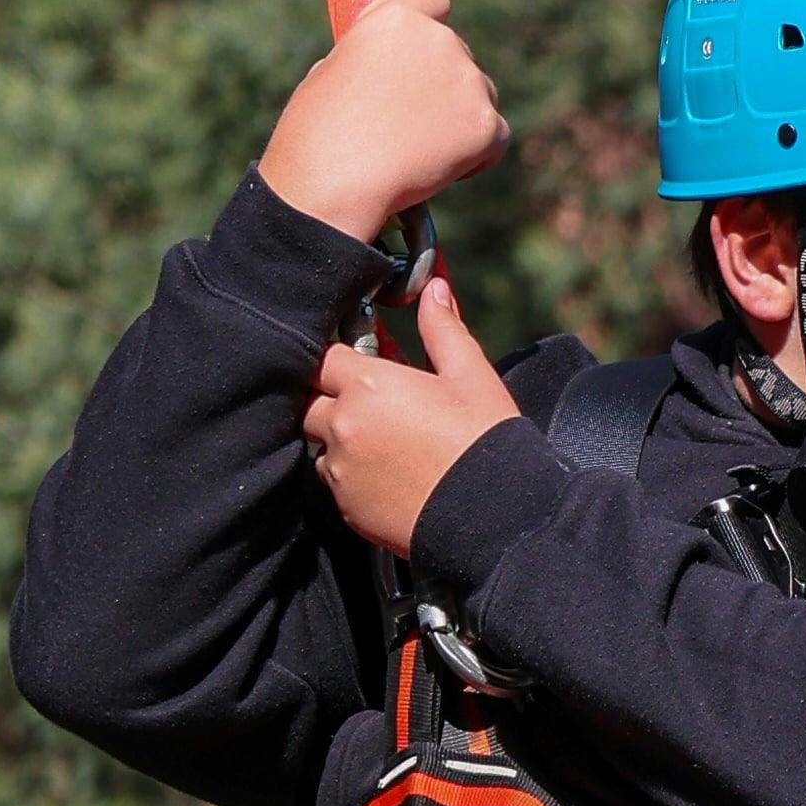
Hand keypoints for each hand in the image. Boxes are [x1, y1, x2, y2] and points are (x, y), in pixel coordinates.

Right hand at [259, 0, 510, 242]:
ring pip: (480, 94)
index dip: (426, 27)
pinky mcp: (485, 123)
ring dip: (460, 117)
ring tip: (418, 152)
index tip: (414, 56)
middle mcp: (438, 39)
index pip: (433, 2)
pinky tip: (442, 172)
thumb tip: (388, 73)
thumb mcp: (330, 72)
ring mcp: (467, 80)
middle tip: (409, 124)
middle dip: (442, 83)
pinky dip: (477, 154)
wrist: (333, 184)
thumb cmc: (316, 135)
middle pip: (458, 54)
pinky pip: (495, 136)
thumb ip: (370, 59)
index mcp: (396, 18)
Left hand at [302, 275, 523, 555]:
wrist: (496, 517)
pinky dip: (354, 475)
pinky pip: (336, 483)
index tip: (367, 361)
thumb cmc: (485, 441)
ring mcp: (341, 471)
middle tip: (374, 402)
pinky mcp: (347, 509)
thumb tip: (433, 287)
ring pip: (322, 445)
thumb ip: (443, 328)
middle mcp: (343, 426)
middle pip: (310, 402)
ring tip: (388, 443)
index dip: (344, 356)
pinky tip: (392, 475)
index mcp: (369, 385)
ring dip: (342, 438)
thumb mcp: (470, 376)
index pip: (325, 357)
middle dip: (332, 397)